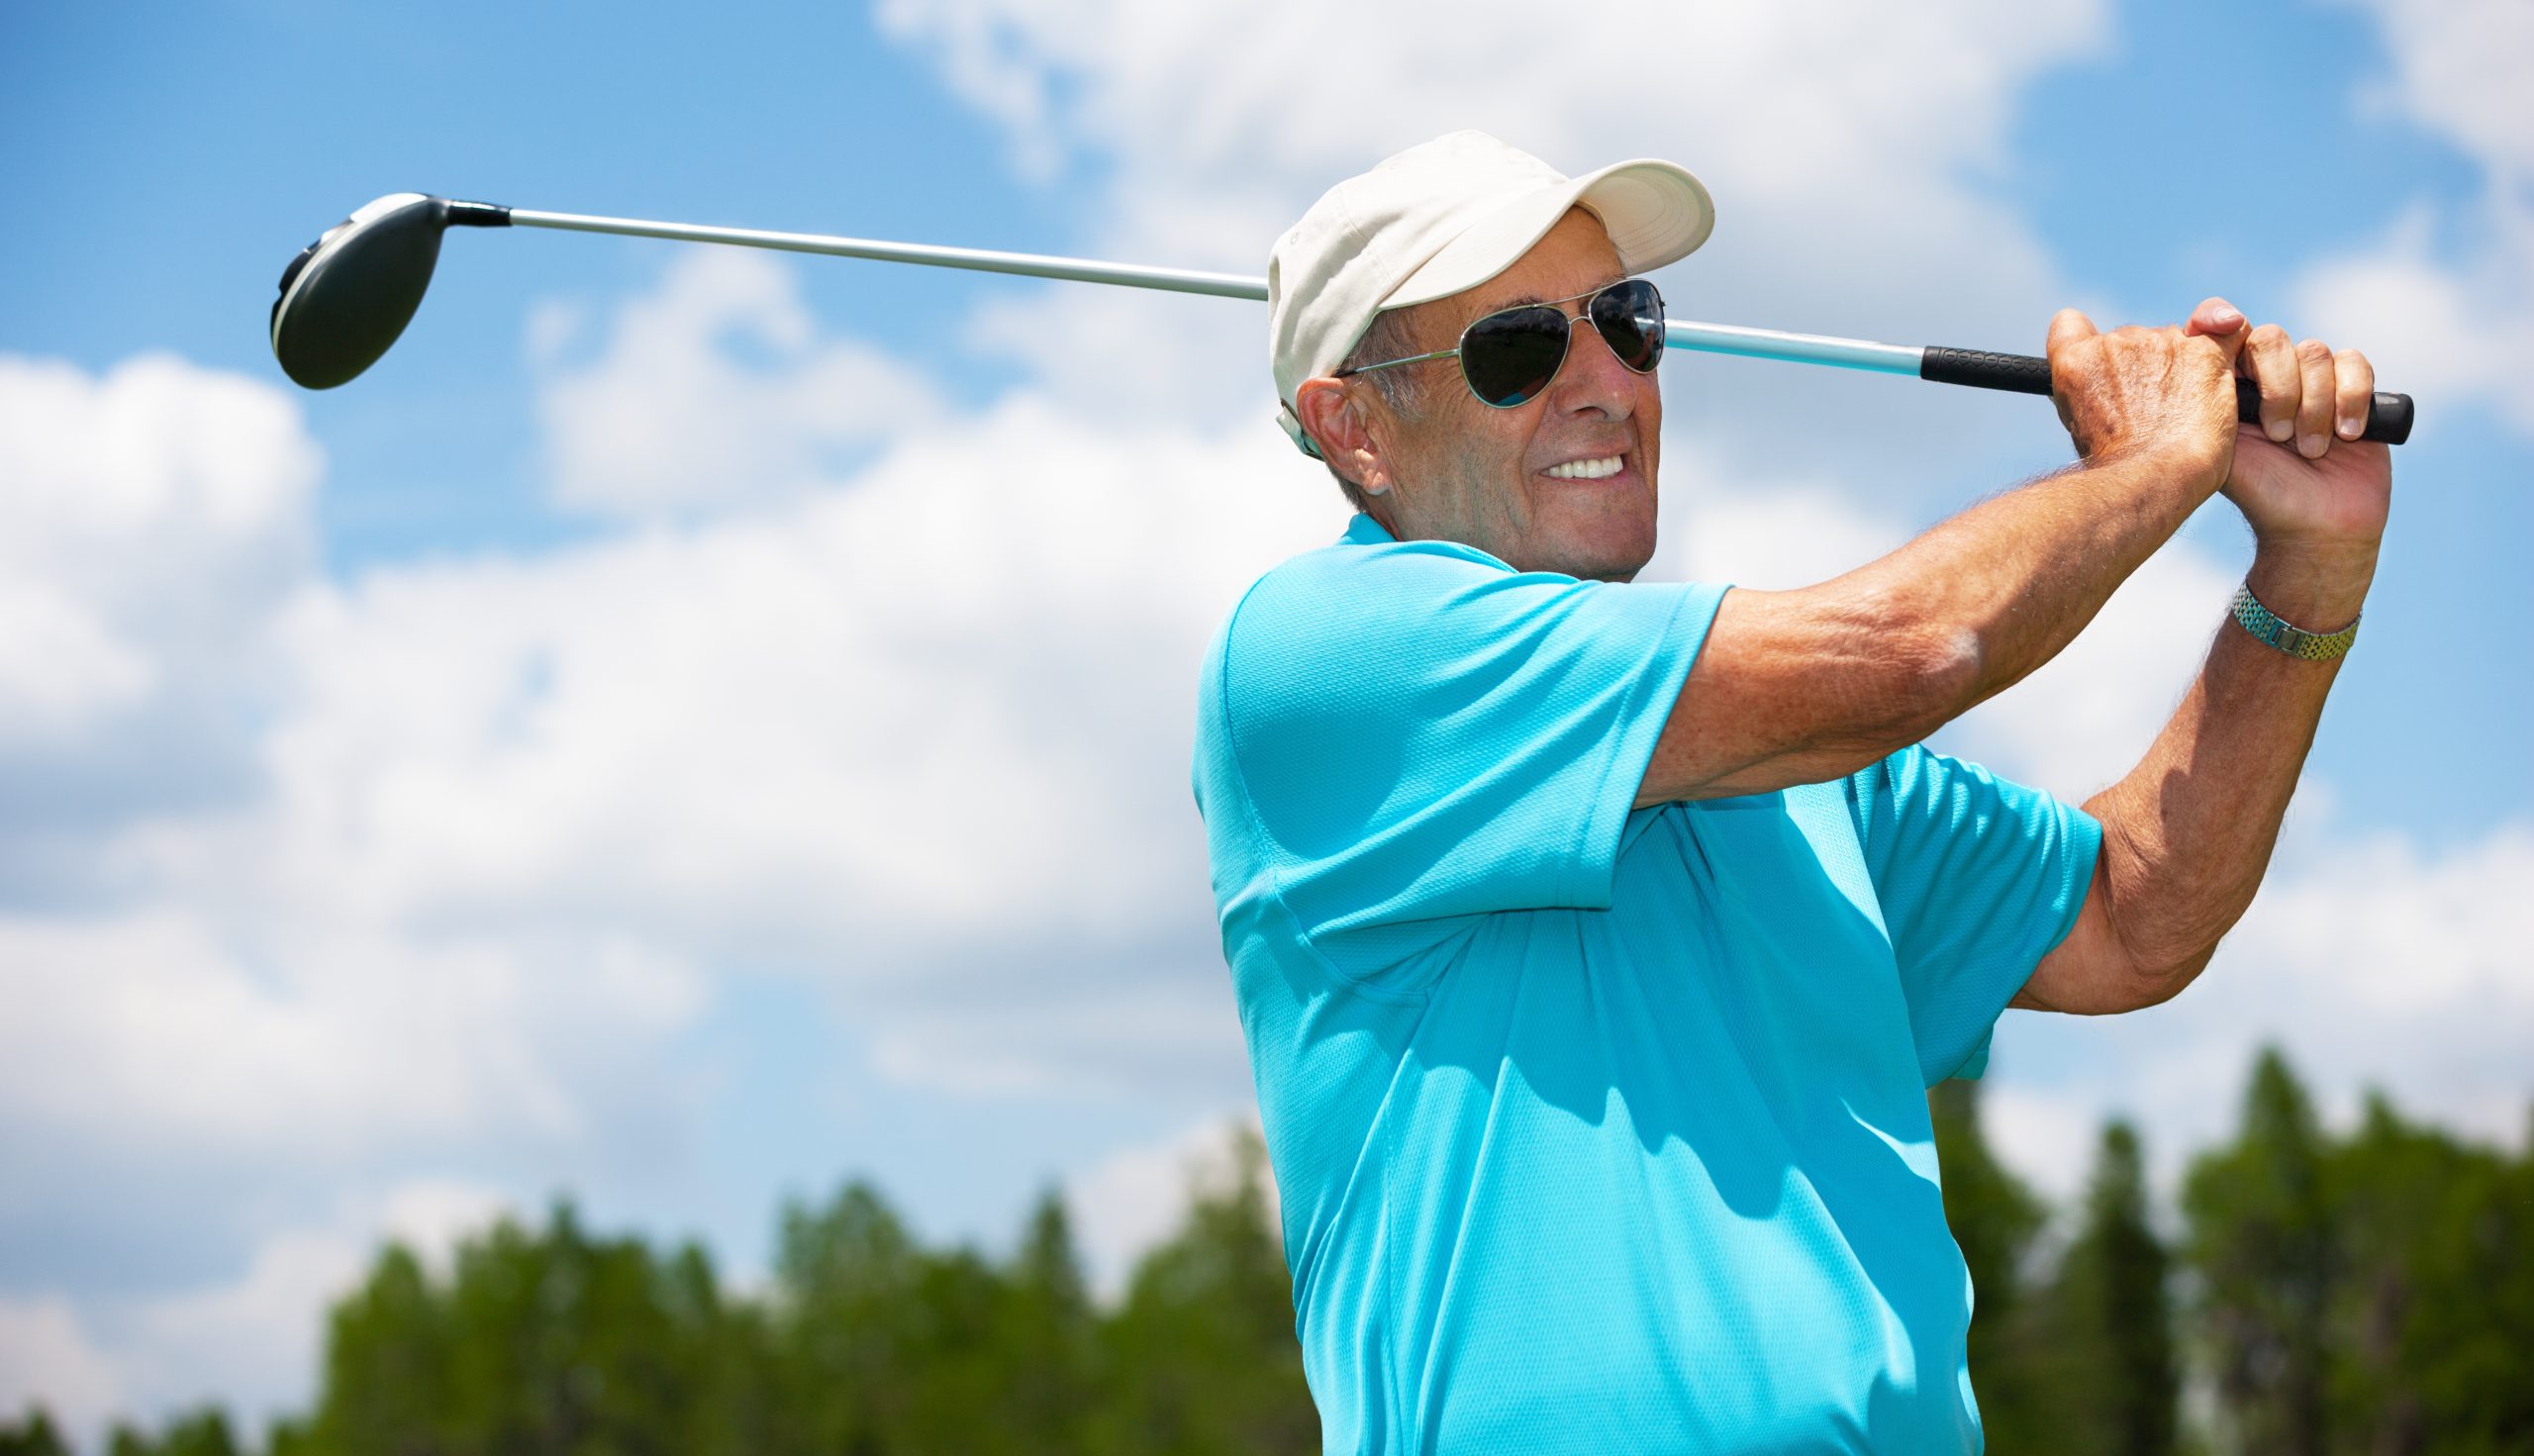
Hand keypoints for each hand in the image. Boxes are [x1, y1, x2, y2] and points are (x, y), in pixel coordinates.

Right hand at [2046, 300, 2245, 485]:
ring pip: (2175, 340)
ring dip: (2181, 366)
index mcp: (2076, 360)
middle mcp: (2115, 342)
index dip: (2086, 341)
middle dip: (2143, 366)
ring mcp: (2161, 342)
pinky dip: (2230, 342)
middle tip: (2152, 409)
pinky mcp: (2204, 351)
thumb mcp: (2078, 425)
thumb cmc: (2116, 466)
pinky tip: (2229, 368)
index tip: (2102, 365)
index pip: (2070, 324)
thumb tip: (2099, 388)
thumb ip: (2087, 391)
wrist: (2152, 479)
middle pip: (2132, 338)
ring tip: (2185, 414)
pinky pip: (2228, 329)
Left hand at [2203, 305, 2391, 574]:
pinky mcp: (2353, 388)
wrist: (2315, 528)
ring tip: (2309, 450)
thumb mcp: (2218, 451)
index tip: (2225, 329)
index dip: (2218, 321)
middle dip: (2279, 387)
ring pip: (2315, 352)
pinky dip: (2351, 396)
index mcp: (2229, 385)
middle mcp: (2269, 376)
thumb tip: (2180, 360)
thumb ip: (2202, 407)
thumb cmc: (2261, 495)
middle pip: (2271, 338)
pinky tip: (2346, 434)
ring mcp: (2312, 380)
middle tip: (2278, 436)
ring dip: (2314, 405)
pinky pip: (2355, 363)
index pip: (2223, 331)